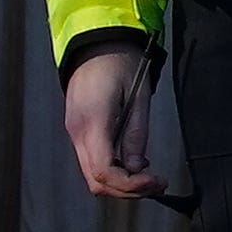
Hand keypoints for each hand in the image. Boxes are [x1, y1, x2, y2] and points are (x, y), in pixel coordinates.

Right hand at [65, 42, 159, 200]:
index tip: (156, 181)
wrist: (97, 42)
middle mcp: (77, 132)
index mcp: (93, 123)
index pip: (105, 172)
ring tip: (148, 175)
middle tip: (157, 183)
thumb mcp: (139, 96)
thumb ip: (137, 135)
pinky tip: (132, 162)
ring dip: (120, 182)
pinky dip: (111, 169)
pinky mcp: (77, 129)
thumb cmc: (121, 62)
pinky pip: (91, 160)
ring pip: (92, 174)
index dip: (131, 186)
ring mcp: (74, 131)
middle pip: (96, 181)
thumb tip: (138, 168)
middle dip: (127, 190)